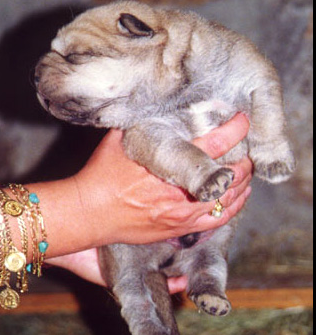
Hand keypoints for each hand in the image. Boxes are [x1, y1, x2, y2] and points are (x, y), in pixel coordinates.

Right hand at [47, 113, 252, 291]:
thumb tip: (151, 106)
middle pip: (230, 174)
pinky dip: (232, 208)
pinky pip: (216, 221)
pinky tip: (237, 198)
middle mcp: (180, 191)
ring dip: (242, 184)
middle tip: (247, 149)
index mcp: (168, 165)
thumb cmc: (100, 176)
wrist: (89, 212)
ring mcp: (182, 214)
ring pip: (228, 200)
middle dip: (244, 159)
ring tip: (246, 171)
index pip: (215, 143)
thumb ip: (140, 124)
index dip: (235, 129)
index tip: (242, 120)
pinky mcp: (178, 228)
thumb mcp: (118, 141)